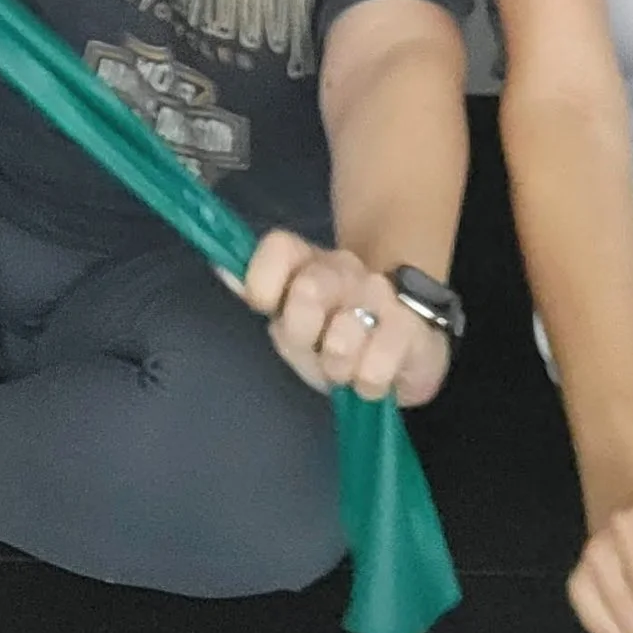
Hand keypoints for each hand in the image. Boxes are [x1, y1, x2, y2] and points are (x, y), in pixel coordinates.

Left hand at [238, 231, 449, 408]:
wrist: (403, 343)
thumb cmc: (333, 332)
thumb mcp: (291, 318)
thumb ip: (260, 292)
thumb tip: (220, 266)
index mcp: (308, 261)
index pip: (278, 248)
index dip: (263, 281)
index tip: (268, 307)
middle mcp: (344, 269)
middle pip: (307, 292)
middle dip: (302, 334)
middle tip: (316, 346)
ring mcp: (382, 295)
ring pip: (342, 339)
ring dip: (338, 366)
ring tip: (346, 365)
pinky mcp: (412, 328)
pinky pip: (374, 370)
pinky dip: (367, 384)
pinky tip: (372, 375)